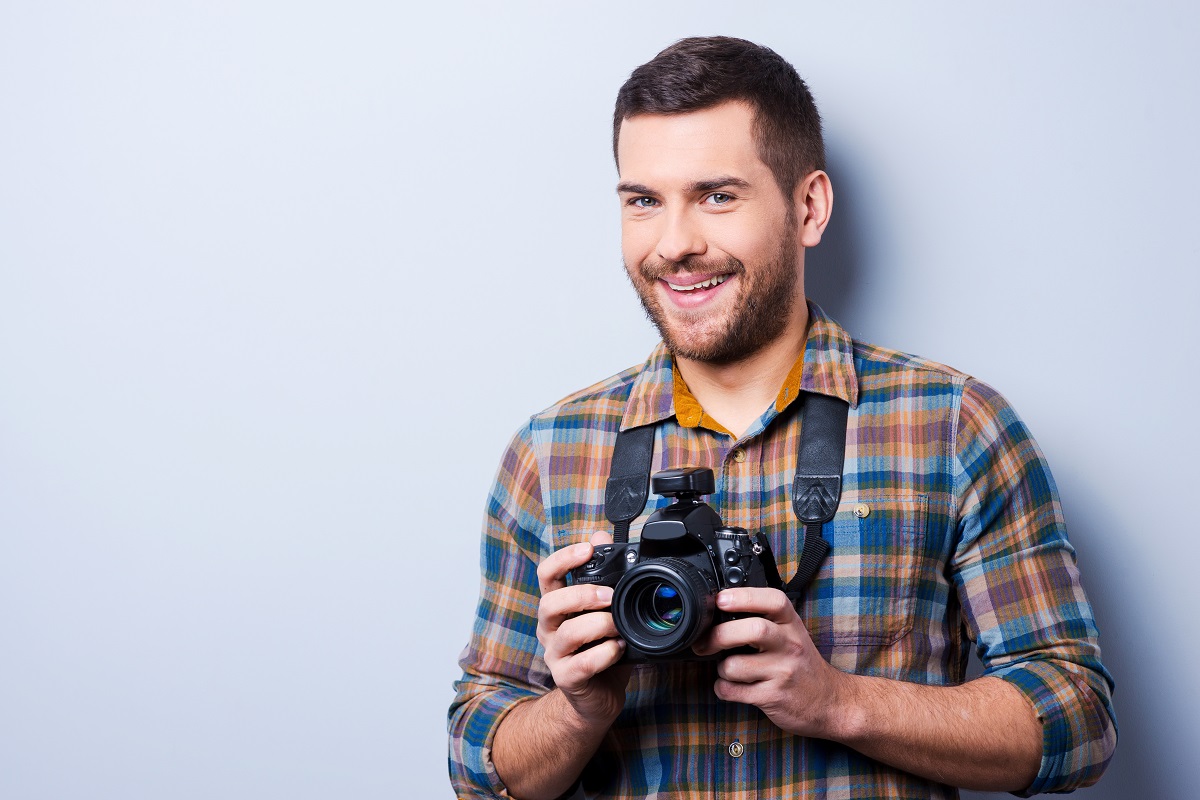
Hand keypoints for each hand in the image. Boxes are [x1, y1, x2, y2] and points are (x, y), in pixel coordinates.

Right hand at [536, 531, 632, 725]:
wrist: (597, 698)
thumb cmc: (601, 649)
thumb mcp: (605, 609)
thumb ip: (603, 574)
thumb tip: (602, 534)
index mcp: (557, 607)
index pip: (546, 575)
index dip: (563, 558)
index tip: (588, 548)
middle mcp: (549, 629)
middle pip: (549, 603)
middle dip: (581, 594)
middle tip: (610, 595)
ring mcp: (555, 655)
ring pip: (566, 633)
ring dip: (597, 625)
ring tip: (618, 627)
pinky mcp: (567, 679)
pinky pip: (581, 664)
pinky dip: (604, 654)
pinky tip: (618, 649)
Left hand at [692, 587, 848, 737]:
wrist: (829, 701)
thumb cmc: (800, 663)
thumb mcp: (791, 633)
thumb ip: (764, 619)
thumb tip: (719, 610)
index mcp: (791, 624)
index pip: (773, 601)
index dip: (744, 597)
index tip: (720, 600)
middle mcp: (790, 645)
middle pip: (753, 630)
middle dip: (719, 635)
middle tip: (705, 641)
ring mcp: (783, 672)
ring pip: (735, 666)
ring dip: (721, 669)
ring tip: (728, 670)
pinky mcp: (773, 697)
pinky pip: (733, 691)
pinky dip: (723, 689)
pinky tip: (731, 686)